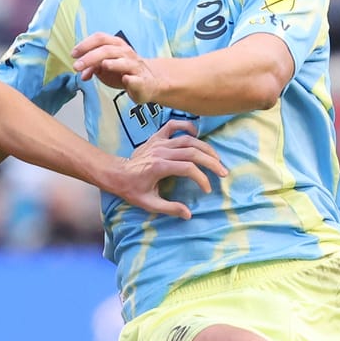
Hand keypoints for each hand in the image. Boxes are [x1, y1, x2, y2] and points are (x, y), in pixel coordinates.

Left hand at [73, 31, 163, 105]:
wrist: (148, 82)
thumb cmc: (124, 72)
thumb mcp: (105, 68)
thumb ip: (92, 67)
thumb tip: (81, 73)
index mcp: (116, 45)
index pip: (100, 38)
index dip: (85, 45)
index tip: (73, 54)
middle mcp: (126, 52)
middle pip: (107, 50)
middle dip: (90, 57)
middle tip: (77, 66)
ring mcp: (134, 66)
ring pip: (123, 61)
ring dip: (111, 64)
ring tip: (102, 65)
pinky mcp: (141, 80)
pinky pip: (136, 79)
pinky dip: (130, 79)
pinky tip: (125, 79)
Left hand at [107, 119, 228, 219]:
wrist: (116, 173)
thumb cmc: (132, 189)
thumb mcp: (149, 203)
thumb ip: (169, 208)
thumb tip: (188, 214)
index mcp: (159, 167)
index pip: (188, 169)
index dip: (201, 178)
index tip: (207, 189)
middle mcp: (161, 151)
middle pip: (193, 152)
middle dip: (211, 162)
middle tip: (223, 172)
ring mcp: (159, 142)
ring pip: (188, 139)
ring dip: (205, 147)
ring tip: (216, 158)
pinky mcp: (156, 137)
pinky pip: (173, 125)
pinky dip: (186, 126)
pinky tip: (196, 133)